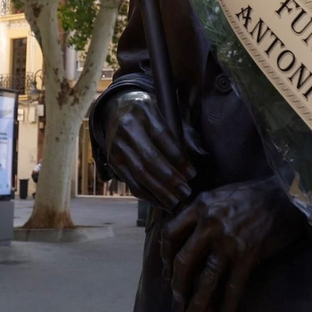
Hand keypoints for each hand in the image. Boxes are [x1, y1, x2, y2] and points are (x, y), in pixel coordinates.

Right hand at [102, 92, 198, 208]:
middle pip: (150, 158)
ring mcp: (118, 145)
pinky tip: (160, 202)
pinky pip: (131, 182)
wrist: (115, 110)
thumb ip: (180, 133)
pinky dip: (146, 195)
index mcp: (144, 112)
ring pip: (140, 173)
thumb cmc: (148, 115)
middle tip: (186, 192)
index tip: (191, 174)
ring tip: (175, 202)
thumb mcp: (164, 114)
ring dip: (159, 191)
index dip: (178, 157)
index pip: (162, 137)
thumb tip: (198, 156)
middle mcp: (128, 128)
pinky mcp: (113, 160)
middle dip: (170, 179)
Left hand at [160, 178, 303, 311]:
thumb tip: (186, 242)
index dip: (164, 258)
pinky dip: (226, 310)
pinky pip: (233, 288)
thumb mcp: (219, 196)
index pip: (169, 235)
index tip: (167, 274)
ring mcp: (229, 240)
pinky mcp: (248, 254)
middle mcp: (210, 223)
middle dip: (176, 289)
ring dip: (196, 307)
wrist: (286, 195)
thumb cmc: (252, 196)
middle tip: (176, 305)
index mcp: (199, 206)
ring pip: (206, 281)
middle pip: (183, 262)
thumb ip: (200, 214)